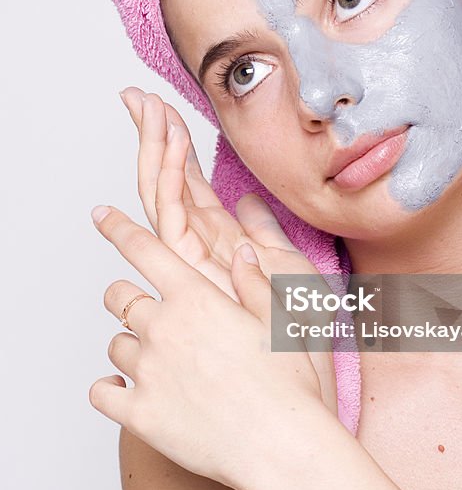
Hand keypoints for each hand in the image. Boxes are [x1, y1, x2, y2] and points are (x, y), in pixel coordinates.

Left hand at [88, 204, 328, 489]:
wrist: (280, 446)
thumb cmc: (288, 384)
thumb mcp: (279, 320)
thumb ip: (253, 282)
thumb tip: (242, 251)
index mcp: (196, 298)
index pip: (143, 249)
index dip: (117, 227)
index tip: (100, 215)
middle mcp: (163, 329)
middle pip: (119, 297)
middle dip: (127, 298)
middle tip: (146, 313)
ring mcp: (147, 372)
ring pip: (114, 344)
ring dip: (129, 346)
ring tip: (158, 363)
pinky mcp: (139, 414)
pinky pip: (102, 392)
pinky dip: (109, 388)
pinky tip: (123, 390)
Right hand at [118, 87, 337, 411]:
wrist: (294, 393)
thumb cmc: (294, 346)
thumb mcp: (290, 274)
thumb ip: (266, 234)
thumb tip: (251, 202)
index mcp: (222, 246)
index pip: (193, 186)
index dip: (178, 147)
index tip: (166, 109)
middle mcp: (202, 252)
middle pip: (169, 184)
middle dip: (153, 138)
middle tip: (139, 96)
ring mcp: (195, 264)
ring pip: (165, 196)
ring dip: (156, 149)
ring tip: (149, 107)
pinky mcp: (196, 275)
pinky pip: (175, 221)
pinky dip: (172, 179)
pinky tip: (170, 147)